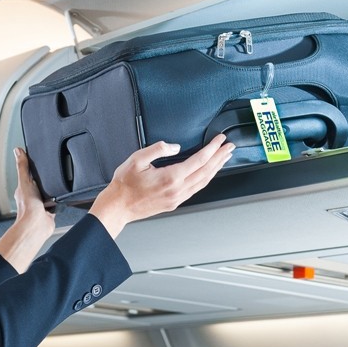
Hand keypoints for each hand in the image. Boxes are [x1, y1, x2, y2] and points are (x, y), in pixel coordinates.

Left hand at [0, 148, 57, 271]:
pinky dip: (60, 200)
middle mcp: (32, 196)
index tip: (36, 160)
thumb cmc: (27, 208)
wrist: (37, 225)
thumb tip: (18, 151)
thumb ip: (23, 167)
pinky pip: (58, 202)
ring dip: (53, 190)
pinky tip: (61, 197)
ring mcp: (41, 203)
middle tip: (50, 172)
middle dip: (45, 179)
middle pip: (40, 182)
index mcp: (24, 188)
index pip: (28, 174)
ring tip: (55, 185)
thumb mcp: (25, 181)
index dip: (33, 167)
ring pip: (50, 192)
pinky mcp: (51, 210)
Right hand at [89, 134, 233, 237]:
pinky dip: (206, 179)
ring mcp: (177, 198)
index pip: (199, 160)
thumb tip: (175, 146)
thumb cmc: (124, 185)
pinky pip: (196, 189)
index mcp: (170, 177)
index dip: (212, 148)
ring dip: (216, 168)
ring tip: (223, 158)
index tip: (220, 140)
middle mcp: (177, 189)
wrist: (118, 206)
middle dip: (220, 157)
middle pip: (206, 171)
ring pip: (203, 182)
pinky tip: (208, 173)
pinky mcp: (174, 202)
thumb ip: (157, 149)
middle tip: (229, 147)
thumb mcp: (137, 159)